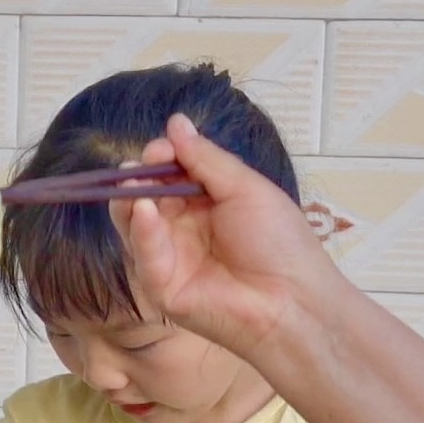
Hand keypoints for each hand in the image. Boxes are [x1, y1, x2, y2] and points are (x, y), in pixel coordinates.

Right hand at [114, 116, 345, 373]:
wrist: (293, 301)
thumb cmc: (279, 242)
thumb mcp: (245, 188)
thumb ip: (206, 159)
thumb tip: (175, 122)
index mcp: (206, 203)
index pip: (170, 174)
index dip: (161, 158)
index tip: (160, 149)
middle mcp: (183, 229)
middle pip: (146, 196)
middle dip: (140, 176)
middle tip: (142, 164)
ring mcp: (170, 259)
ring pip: (135, 225)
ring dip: (130, 200)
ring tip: (131, 182)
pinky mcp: (162, 288)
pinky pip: (145, 257)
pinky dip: (142, 232)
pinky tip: (144, 210)